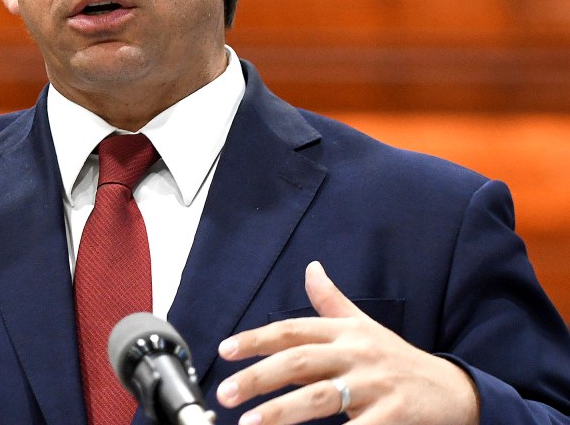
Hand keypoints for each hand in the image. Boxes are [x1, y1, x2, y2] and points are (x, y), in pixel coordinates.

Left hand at [216, 261, 478, 424]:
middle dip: (258, 377)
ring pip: (321, 396)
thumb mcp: (365, 327)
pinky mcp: (394, 415)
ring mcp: (376, 384)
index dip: (256, 338)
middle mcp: (357, 353)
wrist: (454, 392)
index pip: (292, 331)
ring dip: (281, 412)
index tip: (224, 351)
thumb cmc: (398, 360)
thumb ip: (332, 302)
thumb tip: (311, 268)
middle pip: (299, 362)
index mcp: (346, 332)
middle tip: (225, 394)